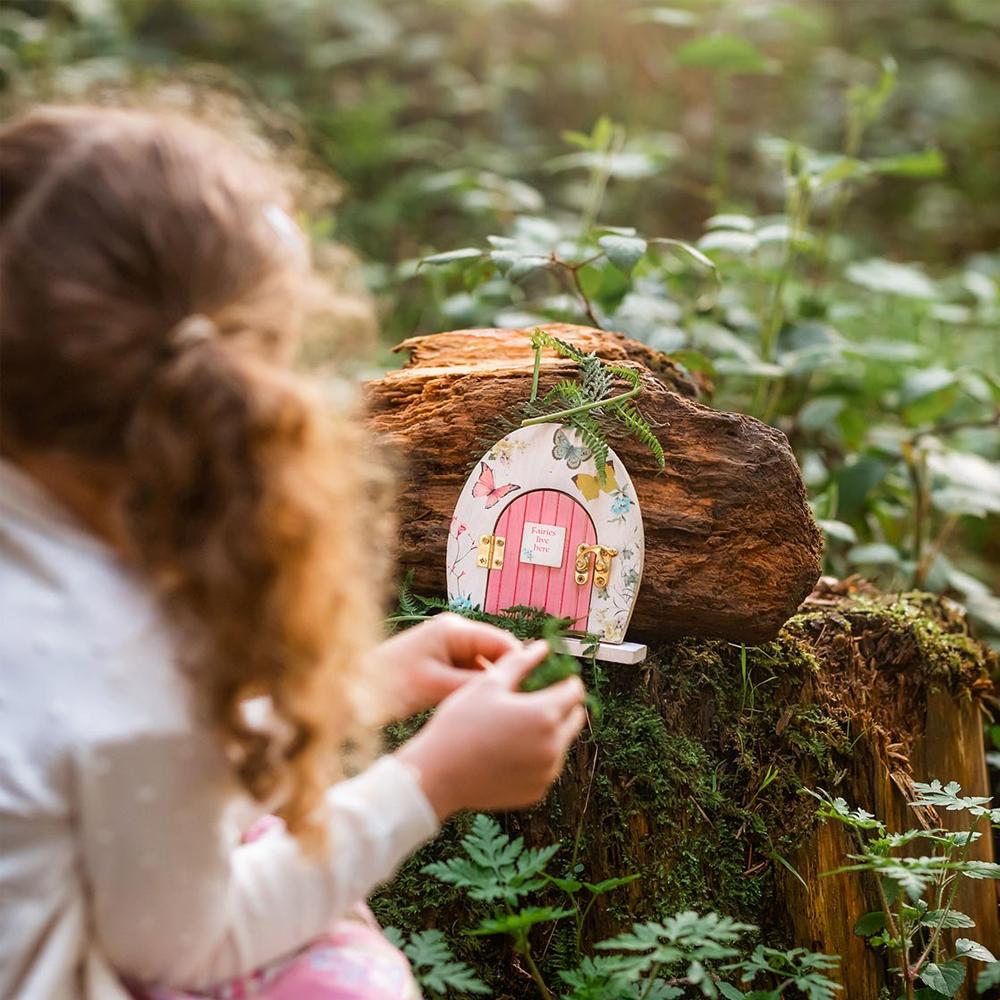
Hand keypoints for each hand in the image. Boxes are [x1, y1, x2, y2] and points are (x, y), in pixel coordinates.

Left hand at [377, 614, 519, 719]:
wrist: (354, 688)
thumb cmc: (392, 684)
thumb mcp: (438, 686)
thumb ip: (476, 684)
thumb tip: (511, 687)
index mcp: (454, 629)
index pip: (502, 642)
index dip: (520, 665)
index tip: (530, 693)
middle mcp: (455, 630)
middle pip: (495, 652)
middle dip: (504, 676)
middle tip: (517, 706)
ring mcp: (448, 644)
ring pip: (483, 665)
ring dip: (488, 685)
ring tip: (497, 712)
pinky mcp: (441, 658)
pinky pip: (468, 671)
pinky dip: (473, 688)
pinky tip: (477, 710)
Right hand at [395, 640, 586, 819]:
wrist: (438, 775)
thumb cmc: (460, 723)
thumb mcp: (488, 684)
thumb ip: (520, 662)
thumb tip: (543, 647)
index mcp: (544, 715)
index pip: (575, 691)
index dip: (565, 678)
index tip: (549, 675)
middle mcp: (553, 746)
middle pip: (576, 717)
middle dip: (562, 704)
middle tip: (535, 697)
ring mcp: (546, 772)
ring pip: (562, 742)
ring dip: (551, 729)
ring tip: (516, 724)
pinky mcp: (536, 791)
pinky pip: (548, 765)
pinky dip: (538, 754)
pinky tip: (510, 748)